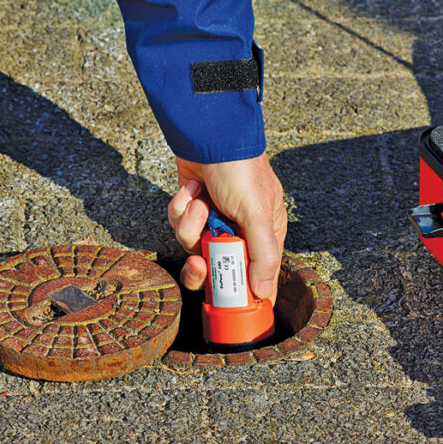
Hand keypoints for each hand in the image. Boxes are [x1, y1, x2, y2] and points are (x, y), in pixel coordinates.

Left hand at [167, 153, 286, 304]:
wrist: (210, 135)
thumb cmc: (241, 171)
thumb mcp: (258, 215)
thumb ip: (262, 256)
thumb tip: (265, 293)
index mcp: (263, 234)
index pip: (255, 274)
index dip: (240, 291)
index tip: (228, 307)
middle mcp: (238, 229)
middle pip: (215, 266)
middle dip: (201, 263)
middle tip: (198, 260)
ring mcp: (212, 218)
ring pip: (192, 244)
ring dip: (190, 225)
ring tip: (199, 203)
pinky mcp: (191, 206)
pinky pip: (178, 223)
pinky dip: (180, 208)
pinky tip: (190, 191)